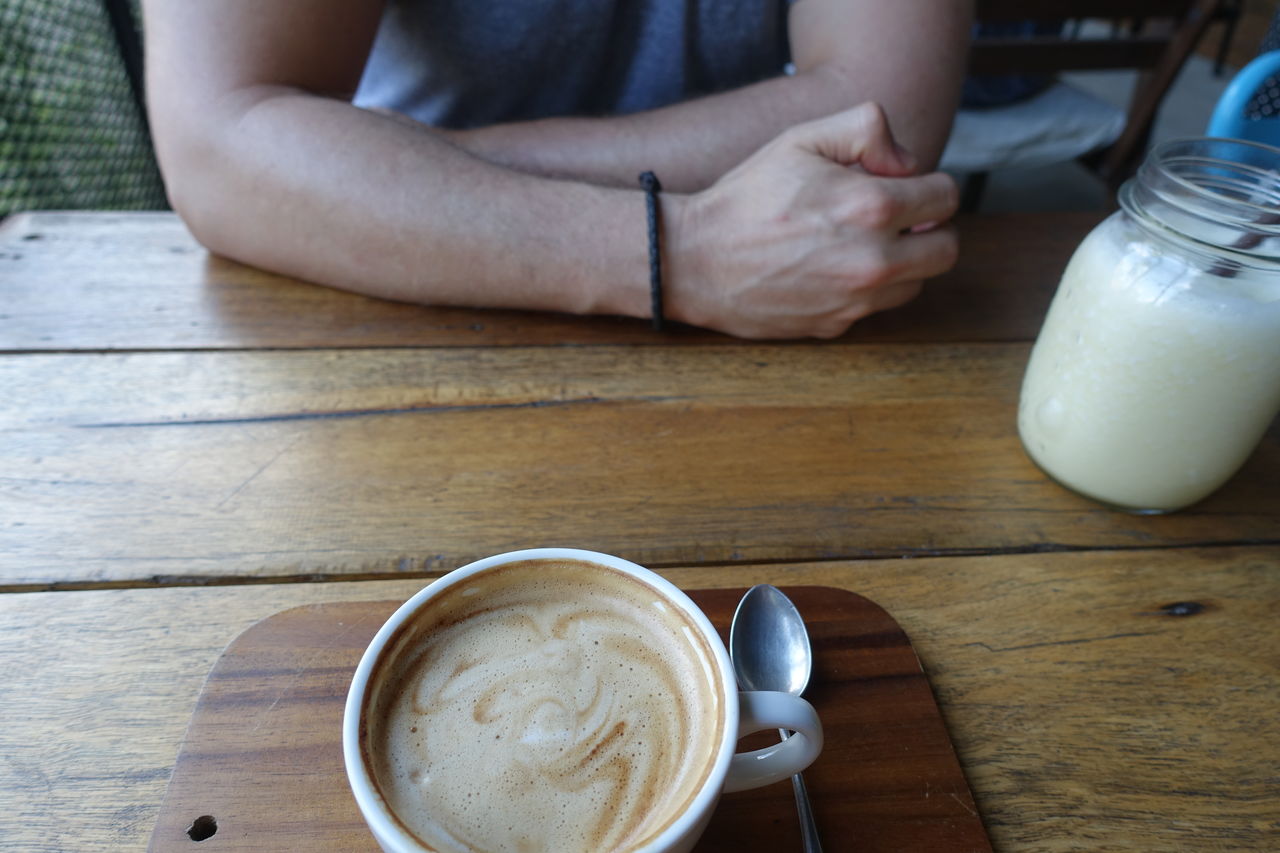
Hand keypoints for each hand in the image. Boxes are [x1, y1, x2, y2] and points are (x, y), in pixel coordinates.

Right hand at [664, 103, 958, 338]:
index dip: (928, 186)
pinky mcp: (836, 326)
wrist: (695, 260)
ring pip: (917, 283)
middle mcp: (873, 261)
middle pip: (947, 250)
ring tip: (861, 243)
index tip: (902, 186)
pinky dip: (867, 289)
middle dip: (930, 229)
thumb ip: (866, 128)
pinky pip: (876, 308)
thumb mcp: (802, 137)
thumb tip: (905, 162)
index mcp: (871, 207)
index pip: (946, 197)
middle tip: (896, 218)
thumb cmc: (747, 197)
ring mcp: (856, 300)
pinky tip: (831, 269)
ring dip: (903, 262)